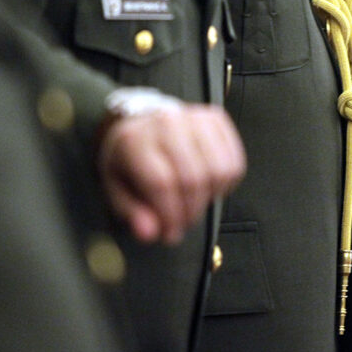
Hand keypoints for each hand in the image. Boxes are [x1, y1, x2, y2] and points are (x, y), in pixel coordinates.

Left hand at [97, 103, 245, 243]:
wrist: (142, 121)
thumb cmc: (130, 156)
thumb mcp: (116, 185)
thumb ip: (131, 212)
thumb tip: (149, 233)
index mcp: (134, 139)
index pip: (162, 183)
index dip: (170, 216)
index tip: (170, 234)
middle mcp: (166, 122)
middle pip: (193, 179)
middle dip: (190, 212)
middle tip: (183, 223)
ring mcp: (195, 117)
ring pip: (219, 171)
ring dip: (210, 198)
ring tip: (194, 203)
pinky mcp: (216, 119)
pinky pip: (234, 161)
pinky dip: (226, 184)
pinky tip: (209, 187)